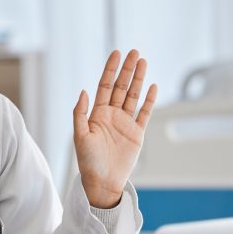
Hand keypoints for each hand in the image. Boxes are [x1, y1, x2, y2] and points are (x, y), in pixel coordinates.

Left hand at [73, 49, 157, 208]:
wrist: (103, 181)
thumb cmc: (88, 161)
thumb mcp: (80, 136)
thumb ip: (80, 114)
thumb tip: (83, 91)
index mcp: (97, 114)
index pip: (105, 86)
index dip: (110, 70)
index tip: (116, 53)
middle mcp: (112, 115)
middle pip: (121, 87)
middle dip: (127, 69)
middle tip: (134, 52)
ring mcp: (125, 123)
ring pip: (133, 96)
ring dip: (138, 79)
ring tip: (143, 62)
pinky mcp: (137, 133)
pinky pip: (144, 113)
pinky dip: (149, 100)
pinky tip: (152, 86)